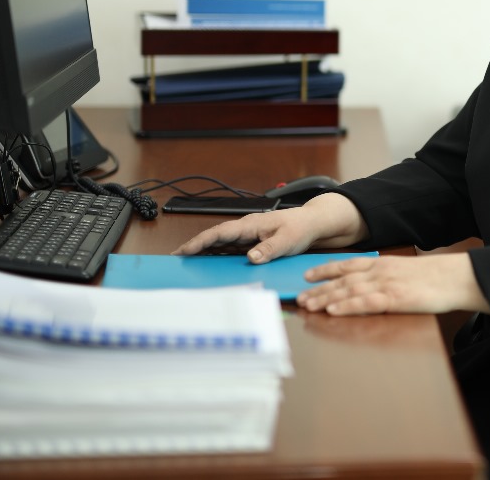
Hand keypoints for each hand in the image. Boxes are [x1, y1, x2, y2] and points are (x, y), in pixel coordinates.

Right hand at [171, 192, 367, 262]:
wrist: (313, 223)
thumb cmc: (301, 227)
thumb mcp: (288, 240)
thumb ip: (270, 249)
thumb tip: (251, 257)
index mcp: (251, 224)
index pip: (220, 233)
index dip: (200, 242)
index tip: (184, 250)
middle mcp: (245, 228)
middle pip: (215, 238)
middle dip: (194, 247)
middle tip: (176, 260)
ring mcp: (247, 236)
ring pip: (220, 245)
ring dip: (204, 253)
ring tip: (186, 266)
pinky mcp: (251, 243)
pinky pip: (230, 250)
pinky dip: (218, 257)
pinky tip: (209, 266)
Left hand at [298, 252, 489, 315]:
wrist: (456, 277)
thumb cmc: (435, 278)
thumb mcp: (406, 271)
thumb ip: (386, 276)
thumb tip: (370, 285)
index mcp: (383, 263)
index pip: (347, 264)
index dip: (325, 269)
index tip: (307, 275)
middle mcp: (380, 271)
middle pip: (342, 279)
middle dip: (318, 289)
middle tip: (300, 297)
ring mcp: (387, 284)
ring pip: (349, 291)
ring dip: (326, 298)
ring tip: (307, 306)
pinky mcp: (396, 299)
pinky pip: (366, 303)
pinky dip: (347, 307)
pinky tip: (333, 312)